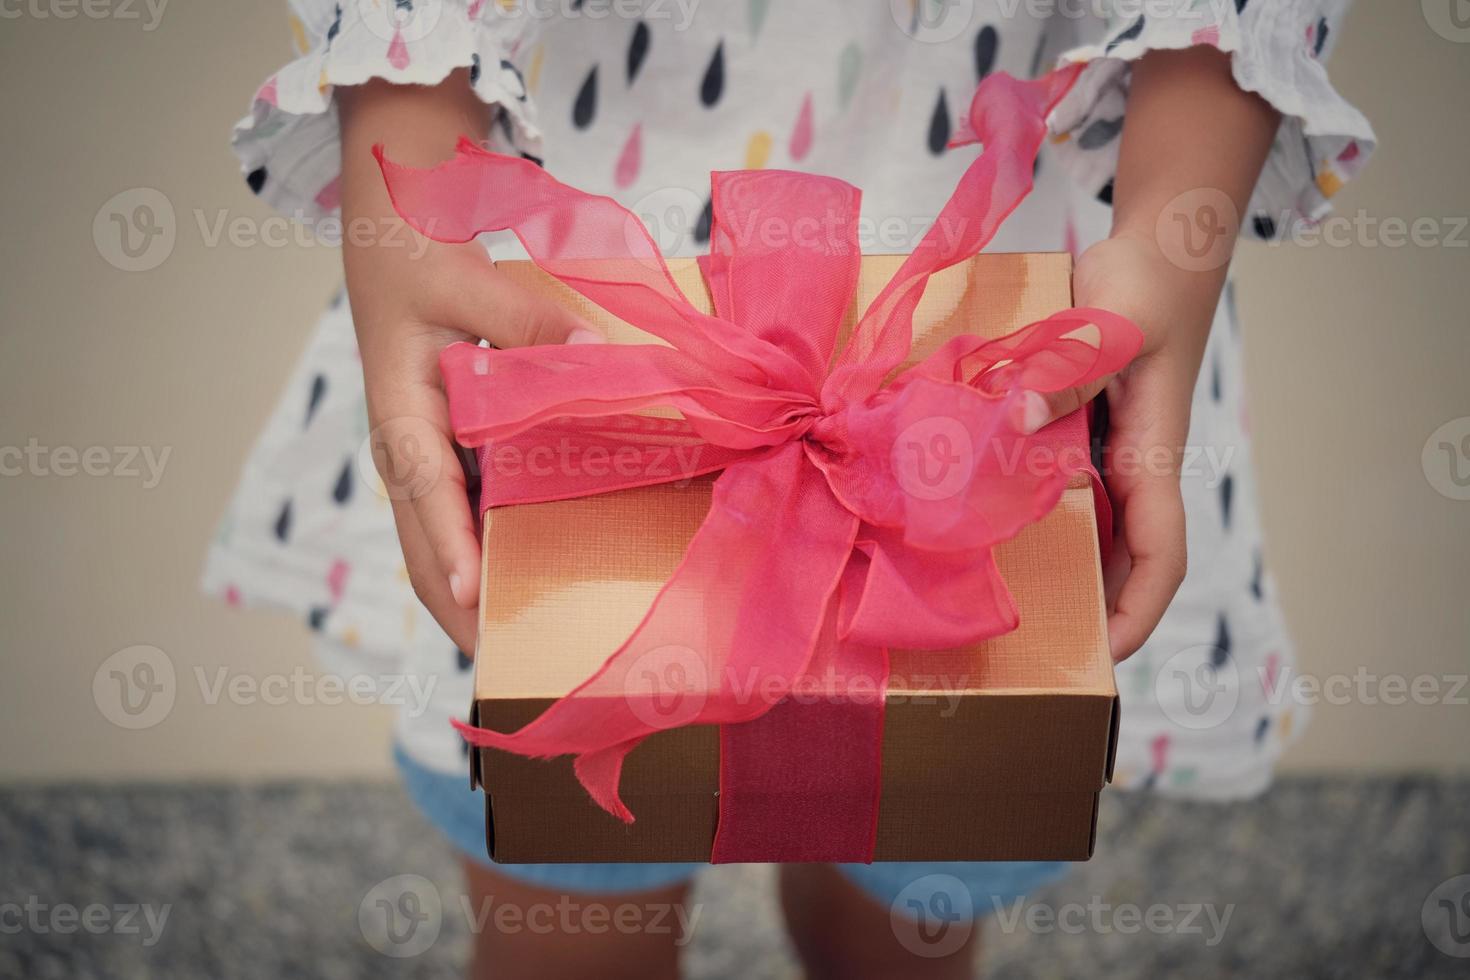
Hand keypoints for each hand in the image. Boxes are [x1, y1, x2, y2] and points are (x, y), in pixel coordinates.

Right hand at [348, 239, 602, 652]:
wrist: (391, 235)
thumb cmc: (418, 254)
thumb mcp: (470, 278)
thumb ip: (529, 323)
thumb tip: (596, 360)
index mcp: (401, 413)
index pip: (423, 492)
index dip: (448, 550)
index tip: (475, 602)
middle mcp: (406, 450)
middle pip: (424, 550)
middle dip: (462, 612)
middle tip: (512, 667)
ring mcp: (423, 458)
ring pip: (441, 546)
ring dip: (475, 597)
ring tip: (526, 647)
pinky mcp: (445, 454)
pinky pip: (464, 518)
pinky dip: (490, 556)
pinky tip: (536, 578)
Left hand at [1033, 232, 1215, 660]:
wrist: (1158, 244)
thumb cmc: (1150, 283)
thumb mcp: (1113, 325)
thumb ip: (1068, 372)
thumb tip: (1016, 418)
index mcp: (1152, 456)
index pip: (1160, 557)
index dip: (1138, 612)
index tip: (1105, 655)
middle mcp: (1128, 464)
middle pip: (1117, 558)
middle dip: (1085, 608)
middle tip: (1027, 648)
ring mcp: (1102, 448)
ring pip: (1082, 525)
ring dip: (1051, 562)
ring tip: (992, 601)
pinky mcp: (1075, 424)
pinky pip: (1048, 479)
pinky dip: (1021, 504)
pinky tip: (973, 515)